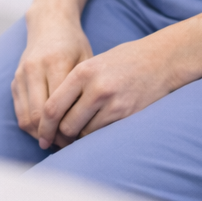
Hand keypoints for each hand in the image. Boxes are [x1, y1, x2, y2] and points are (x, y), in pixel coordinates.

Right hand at [12, 11, 92, 148]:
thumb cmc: (74, 44)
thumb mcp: (87, 60)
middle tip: (67, 147)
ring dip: (40, 135)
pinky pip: (19, 112)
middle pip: (39, 115)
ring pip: (26, 118)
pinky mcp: (15, 80)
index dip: (66, 129)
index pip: (57, 106)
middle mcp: (34, 69)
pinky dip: (31, 126)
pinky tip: (45, 132)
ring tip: (57, 142)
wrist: (49, 24)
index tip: (77, 141)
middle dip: (52, 136)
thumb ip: (84, 89)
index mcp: (55, 62)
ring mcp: (21, 75)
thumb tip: (88, 125)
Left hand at [37, 34, 181, 146]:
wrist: (159, 60)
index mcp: (82, 72)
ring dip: (78, 138)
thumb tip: (50, 114)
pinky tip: (93, 133)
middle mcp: (96, 89)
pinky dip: (95, 137)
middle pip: (66, 126)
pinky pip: (103, 134)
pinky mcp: (128, 115)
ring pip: (84, 134)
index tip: (41, 135)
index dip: (44, 126)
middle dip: (60, 136)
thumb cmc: (121, 61)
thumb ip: (72, 85)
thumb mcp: (92, 63)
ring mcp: (114, 104)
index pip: (53, 107)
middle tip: (56, 140)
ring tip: (74, 137)